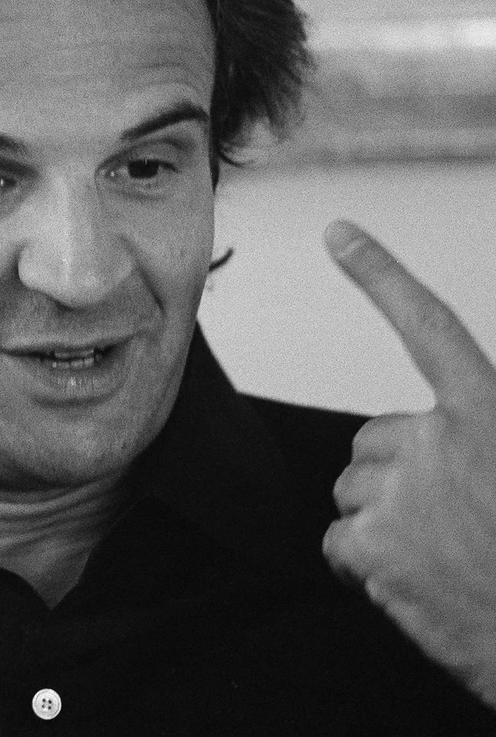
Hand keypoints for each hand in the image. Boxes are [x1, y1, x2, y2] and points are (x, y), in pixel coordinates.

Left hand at [323, 220, 495, 706]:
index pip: (428, 326)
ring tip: (439, 556)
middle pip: (372, 439)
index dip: (380, 274)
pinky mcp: (369, 543)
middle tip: (451, 521)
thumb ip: (473, 434)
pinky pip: (339, 541)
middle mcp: (437, 439)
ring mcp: (399, 491)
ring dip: (382, 521)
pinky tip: (412, 585)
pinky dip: (363, 566)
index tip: (338, 233)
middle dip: (398, 475)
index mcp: (486, 413)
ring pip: (354, 490)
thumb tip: (438, 430)